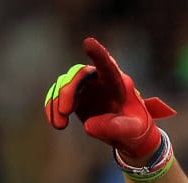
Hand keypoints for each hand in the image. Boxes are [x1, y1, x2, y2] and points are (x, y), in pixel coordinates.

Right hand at [44, 38, 174, 160]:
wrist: (127, 135)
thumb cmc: (135, 128)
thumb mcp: (131, 131)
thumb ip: (114, 127)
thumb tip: (88, 126)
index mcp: (117, 82)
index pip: (107, 65)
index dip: (99, 54)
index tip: (89, 43)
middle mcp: (99, 79)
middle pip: (80, 74)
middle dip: (69, 90)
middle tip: (65, 112)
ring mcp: (85, 86)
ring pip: (65, 84)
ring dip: (57, 102)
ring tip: (60, 125)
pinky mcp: (75, 96)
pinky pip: (57, 95)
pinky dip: (52, 107)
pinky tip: (56, 123)